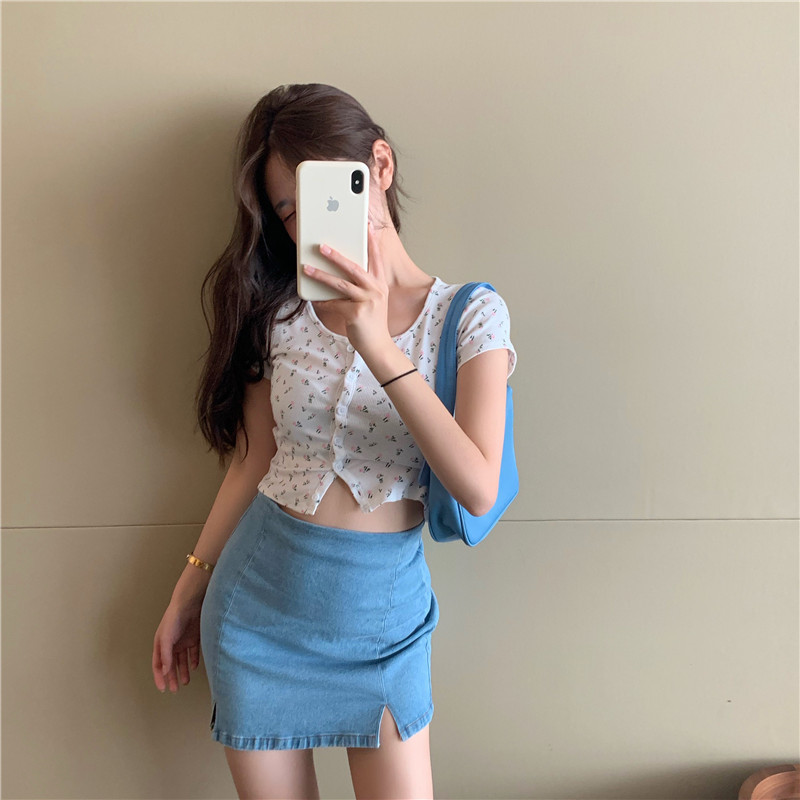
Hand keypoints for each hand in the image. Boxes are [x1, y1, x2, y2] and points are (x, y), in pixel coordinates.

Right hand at [152, 597, 202, 693]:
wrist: (190, 603)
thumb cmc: (174, 618)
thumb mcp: (166, 638)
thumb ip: (166, 655)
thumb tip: (164, 671)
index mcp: (161, 644)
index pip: (158, 665)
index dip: (159, 677)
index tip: (163, 688)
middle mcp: (171, 644)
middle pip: (170, 665)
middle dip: (172, 677)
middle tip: (175, 689)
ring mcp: (183, 641)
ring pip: (182, 660)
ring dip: (183, 671)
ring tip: (185, 682)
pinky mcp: (194, 637)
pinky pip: (193, 652)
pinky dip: (193, 660)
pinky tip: (194, 667)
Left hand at [301, 221, 392, 359]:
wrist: (378, 347)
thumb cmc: (372, 323)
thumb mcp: (372, 301)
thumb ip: (362, 287)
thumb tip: (339, 274)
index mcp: (380, 284)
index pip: (376, 258)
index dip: (372, 242)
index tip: (367, 226)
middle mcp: (375, 290)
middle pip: (354, 267)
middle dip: (336, 255)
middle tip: (321, 246)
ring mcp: (367, 301)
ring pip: (340, 284)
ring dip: (321, 275)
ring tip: (306, 268)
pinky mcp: (356, 313)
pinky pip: (334, 304)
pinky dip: (323, 302)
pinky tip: (314, 299)